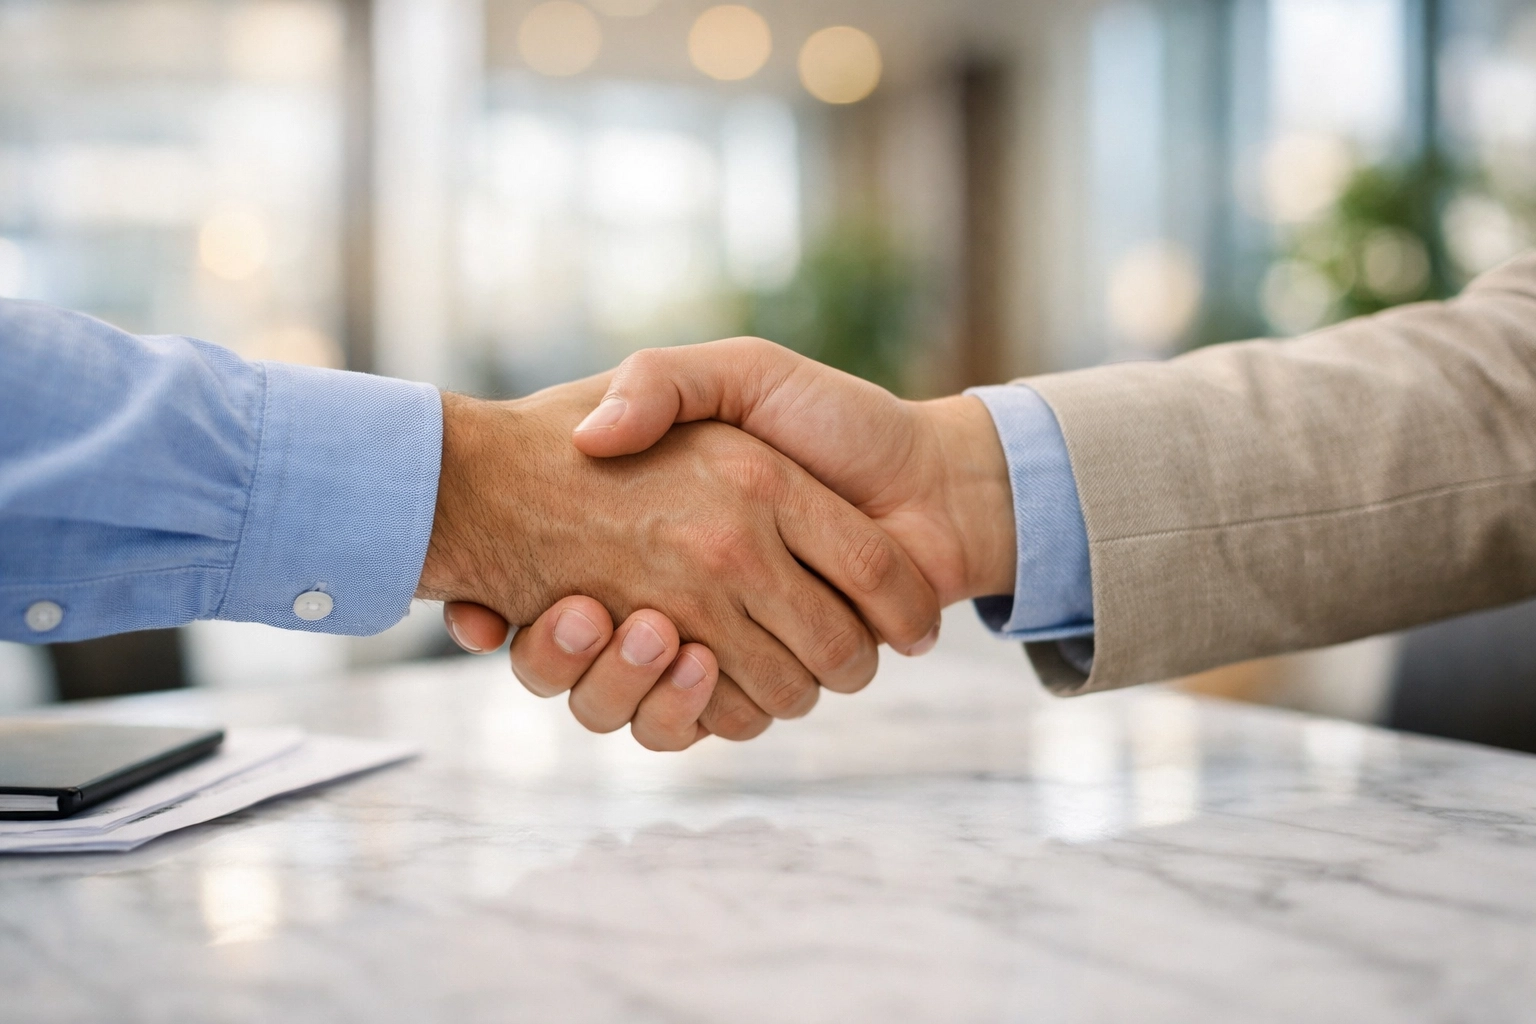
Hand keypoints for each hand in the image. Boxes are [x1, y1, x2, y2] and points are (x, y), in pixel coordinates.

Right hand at [416, 374, 940, 741]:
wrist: (935, 483)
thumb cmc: (838, 421)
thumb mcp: (740, 373)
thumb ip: (663, 383)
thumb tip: (590, 437)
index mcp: (652, 526)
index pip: (544, 590)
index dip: (506, 602)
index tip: (492, 597)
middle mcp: (677, 589)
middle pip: (583, 657)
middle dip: (570, 647)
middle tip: (578, 608)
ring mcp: (714, 640)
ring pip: (633, 699)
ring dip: (629, 680)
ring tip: (652, 627)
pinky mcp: (753, 683)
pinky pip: (697, 726)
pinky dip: (689, 713)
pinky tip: (692, 661)